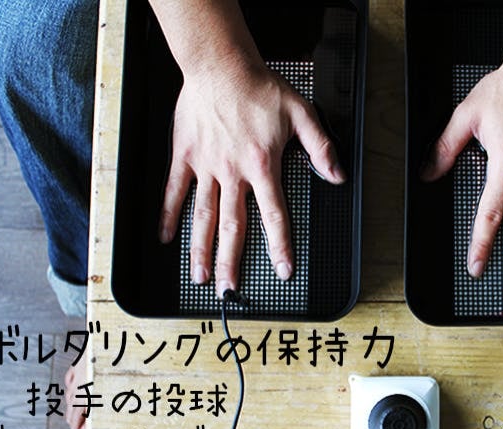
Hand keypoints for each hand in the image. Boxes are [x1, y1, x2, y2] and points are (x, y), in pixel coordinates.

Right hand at [158, 61, 344, 296]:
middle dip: (231, 262)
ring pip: (202, 216)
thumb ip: (321, 149)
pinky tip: (167, 237)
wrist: (220, 65)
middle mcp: (232, 173)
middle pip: (232, 226)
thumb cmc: (259, 88)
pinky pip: (174, 191)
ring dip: (200, 249)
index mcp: (262, 167)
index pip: (274, 216)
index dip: (279, 246)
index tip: (282, 270)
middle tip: (229, 289)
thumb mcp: (302, 115)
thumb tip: (336, 176)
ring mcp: (205, 166)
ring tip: (199, 276)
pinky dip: (170, 215)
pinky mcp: (184, 156)